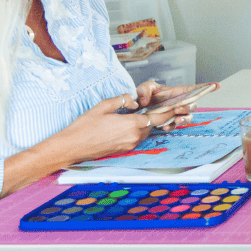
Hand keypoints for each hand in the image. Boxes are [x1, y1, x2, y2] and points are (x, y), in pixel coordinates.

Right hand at [49, 93, 178, 163]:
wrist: (72, 147)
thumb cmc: (84, 127)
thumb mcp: (102, 106)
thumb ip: (121, 100)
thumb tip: (134, 101)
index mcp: (131, 124)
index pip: (158, 117)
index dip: (170, 111)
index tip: (179, 106)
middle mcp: (134, 136)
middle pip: (153, 124)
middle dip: (155, 115)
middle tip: (155, 106)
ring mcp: (130, 145)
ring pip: (145, 131)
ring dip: (144, 123)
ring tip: (138, 114)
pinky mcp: (124, 150)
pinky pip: (137, 138)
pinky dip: (137, 130)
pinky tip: (127, 124)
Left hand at [136, 81, 218, 128]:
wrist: (138, 109)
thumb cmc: (145, 96)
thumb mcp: (144, 88)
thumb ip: (144, 90)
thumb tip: (146, 100)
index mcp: (177, 92)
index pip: (194, 89)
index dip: (206, 87)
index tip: (216, 85)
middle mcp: (180, 103)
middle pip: (192, 105)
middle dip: (188, 107)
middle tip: (179, 108)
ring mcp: (176, 114)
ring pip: (187, 117)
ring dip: (184, 119)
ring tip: (177, 120)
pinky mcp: (169, 123)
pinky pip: (175, 126)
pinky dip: (171, 127)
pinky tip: (165, 127)